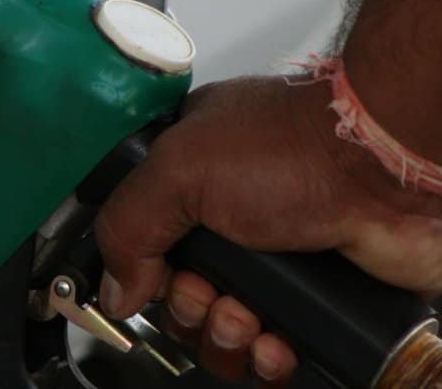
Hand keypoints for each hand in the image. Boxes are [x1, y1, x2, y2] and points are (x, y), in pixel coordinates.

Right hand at [94, 76, 441, 384]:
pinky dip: (266, 355)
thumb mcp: (179, 170)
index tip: (154, 278)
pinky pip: (270, 348)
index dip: (143, 269)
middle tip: (207, 294)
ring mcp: (273, 257)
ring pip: (221, 327)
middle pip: (178, 292)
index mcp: (189, 175)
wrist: (388, 170)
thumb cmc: (297, 146)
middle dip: (187, 309)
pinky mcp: (312, 295)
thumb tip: (114, 286)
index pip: (142, 238)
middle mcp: (228, 216)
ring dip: (224, 336)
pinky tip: (275, 340)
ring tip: (245, 319)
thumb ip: (127, 225)